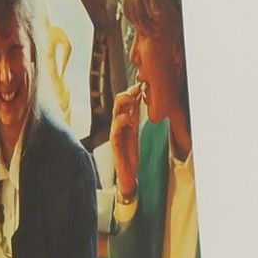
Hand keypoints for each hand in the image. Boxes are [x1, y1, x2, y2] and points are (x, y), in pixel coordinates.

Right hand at [110, 83, 143, 204]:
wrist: (127, 174)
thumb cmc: (130, 153)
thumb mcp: (135, 130)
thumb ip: (135, 115)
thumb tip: (140, 98)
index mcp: (124, 121)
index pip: (125, 101)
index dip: (132, 91)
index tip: (141, 84)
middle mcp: (118, 125)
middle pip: (118, 103)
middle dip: (126, 94)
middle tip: (137, 88)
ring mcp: (116, 134)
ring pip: (115, 113)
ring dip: (123, 104)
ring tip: (131, 98)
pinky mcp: (115, 144)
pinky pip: (115, 131)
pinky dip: (121, 122)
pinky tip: (128, 118)